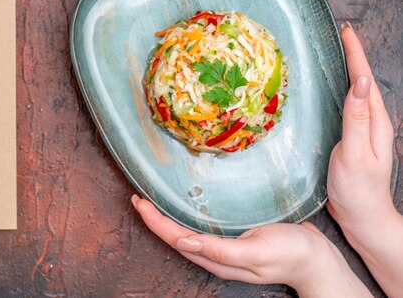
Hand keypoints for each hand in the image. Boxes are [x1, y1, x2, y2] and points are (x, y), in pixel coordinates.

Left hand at [132, 195, 369, 296]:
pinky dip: (187, 213)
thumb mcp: (257, 252)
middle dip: (154, 218)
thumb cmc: (291, 254)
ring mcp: (224, 246)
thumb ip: (221, 250)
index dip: (154, 222)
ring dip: (167, 216)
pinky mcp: (233, 236)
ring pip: (186, 231)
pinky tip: (185, 202)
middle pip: (174, 236)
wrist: (317, 259)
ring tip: (153, 198)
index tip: (139, 202)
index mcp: (216, 259)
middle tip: (139, 197)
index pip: (175, 239)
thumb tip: (185, 242)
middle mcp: (215, 254)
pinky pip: (202, 226)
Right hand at [326, 22, 401, 296]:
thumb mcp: (356, 152)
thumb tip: (360, 83)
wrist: (363, 217)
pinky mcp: (350, 138)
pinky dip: (338, 90)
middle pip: (362, 82)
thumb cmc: (359, 189)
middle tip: (340, 34)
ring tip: (334, 52)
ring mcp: (362, 130)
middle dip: (352, 55)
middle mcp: (372, 121)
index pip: (365, 81)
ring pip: (354, 92)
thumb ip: (357, 118)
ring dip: (346, 70)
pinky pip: (345, 106)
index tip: (347, 31)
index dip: (356, 55)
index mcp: (376, 121)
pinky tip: (327, 89)